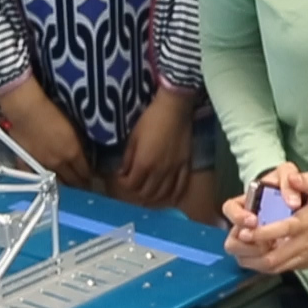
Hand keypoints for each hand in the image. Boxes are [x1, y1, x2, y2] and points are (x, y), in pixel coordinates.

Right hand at [0, 79, 91, 188]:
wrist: (26, 110)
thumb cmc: (51, 110)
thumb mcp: (72, 125)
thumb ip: (79, 141)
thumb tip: (85, 151)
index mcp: (73, 152)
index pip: (85, 172)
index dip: (90, 177)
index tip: (93, 179)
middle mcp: (59, 163)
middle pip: (73, 181)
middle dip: (80, 185)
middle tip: (84, 187)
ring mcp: (43, 165)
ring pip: (56, 183)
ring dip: (65, 186)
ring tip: (70, 189)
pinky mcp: (27, 164)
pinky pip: (37, 178)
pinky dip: (43, 181)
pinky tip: (46, 183)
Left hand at [106, 90, 193, 207]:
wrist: (174, 109)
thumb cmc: (150, 119)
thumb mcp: (133, 137)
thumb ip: (128, 157)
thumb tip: (122, 172)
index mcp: (144, 164)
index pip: (131, 185)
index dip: (123, 184)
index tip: (121, 178)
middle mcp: (159, 171)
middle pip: (146, 193)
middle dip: (136, 193)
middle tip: (133, 186)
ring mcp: (174, 170)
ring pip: (163, 193)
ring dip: (153, 198)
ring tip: (147, 194)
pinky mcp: (185, 166)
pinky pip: (180, 186)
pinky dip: (174, 195)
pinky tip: (169, 198)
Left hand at [224, 171, 307, 274]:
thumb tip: (293, 176)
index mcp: (307, 223)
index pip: (284, 229)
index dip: (263, 232)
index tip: (247, 229)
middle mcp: (304, 243)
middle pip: (274, 257)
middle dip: (252, 252)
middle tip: (239, 242)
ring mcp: (303, 257)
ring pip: (274, 267)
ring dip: (254, 261)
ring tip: (242, 249)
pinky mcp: (303, 265)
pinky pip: (279, 270)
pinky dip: (263, 266)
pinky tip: (254, 257)